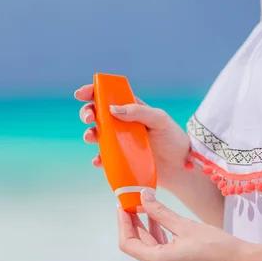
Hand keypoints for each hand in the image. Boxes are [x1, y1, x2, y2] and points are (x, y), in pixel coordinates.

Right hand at [74, 84, 190, 190]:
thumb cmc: (173, 140)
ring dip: (88, 134)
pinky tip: (98, 161)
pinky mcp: (119, 159)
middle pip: (97, 114)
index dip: (93, 92)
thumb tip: (112, 109)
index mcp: (131, 109)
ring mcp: (119, 142)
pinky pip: (103, 158)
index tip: (81, 94)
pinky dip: (97, 159)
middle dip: (87, 113)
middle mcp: (122, 124)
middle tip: (89, 118)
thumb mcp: (160, 120)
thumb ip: (138, 111)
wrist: (181, 168)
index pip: (109, 96)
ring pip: (96, 135)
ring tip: (91, 138)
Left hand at [117, 190, 248, 260]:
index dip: (123, 224)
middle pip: (141, 248)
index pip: (128, 244)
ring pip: (154, 253)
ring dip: (151, 233)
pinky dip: (163, 244)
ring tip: (151, 212)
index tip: (122, 208)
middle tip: (135, 205)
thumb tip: (143, 196)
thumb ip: (159, 212)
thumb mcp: (184, 225)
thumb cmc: (218, 246)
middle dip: (138, 226)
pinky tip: (167, 229)